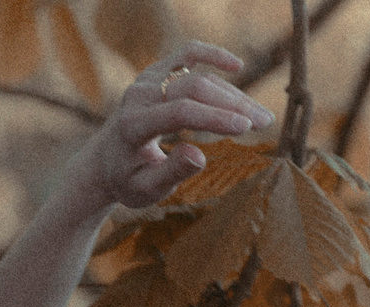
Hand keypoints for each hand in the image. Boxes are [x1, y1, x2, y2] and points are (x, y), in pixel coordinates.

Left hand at [70, 42, 270, 213]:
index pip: (179, 112)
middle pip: (193, 89)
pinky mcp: (156, 72)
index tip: (246, 127)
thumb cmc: (128, 179)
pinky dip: (213, 55)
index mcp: (131, 126)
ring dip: (233, 93)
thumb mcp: (145, 189)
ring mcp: (147, 81)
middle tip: (263, 122)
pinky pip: (188, 54)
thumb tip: (200, 157)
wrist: (106, 161)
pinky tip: (237, 65)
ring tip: (260, 116)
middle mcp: (137, 97)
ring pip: (198, 75)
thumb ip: (171, 173)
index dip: (215, 117)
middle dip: (232, 105)